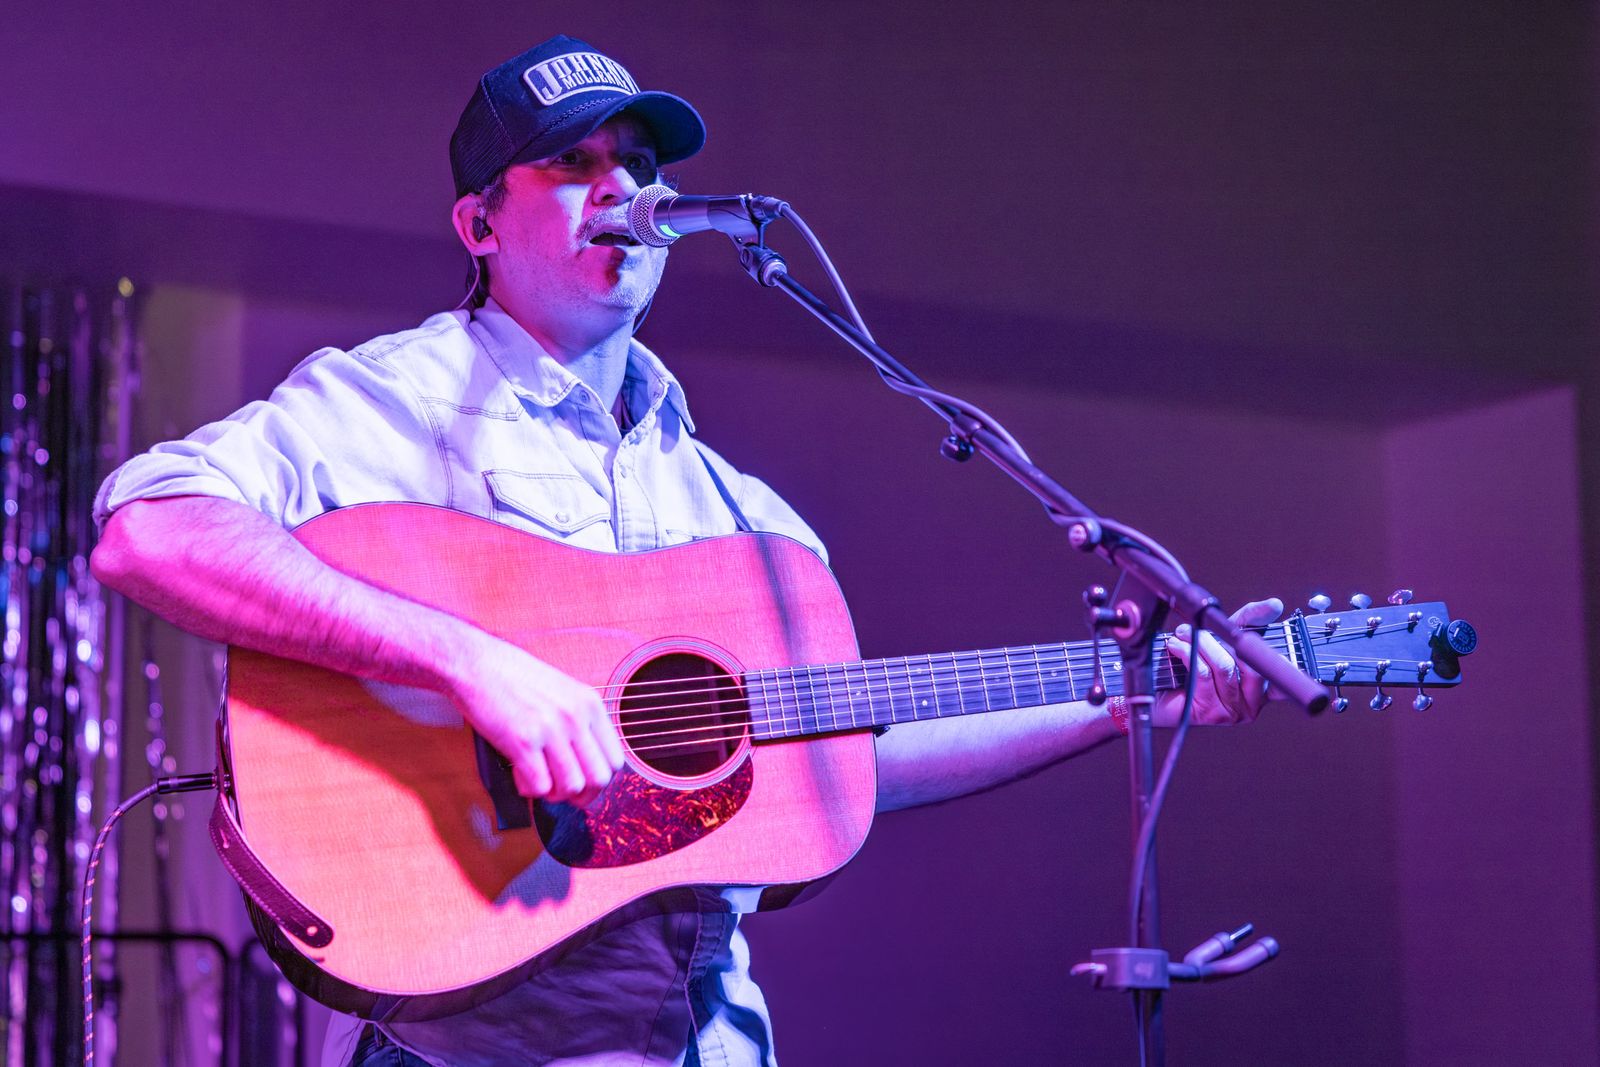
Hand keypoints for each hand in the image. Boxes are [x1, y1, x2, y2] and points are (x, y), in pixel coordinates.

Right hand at [450, 634, 625, 806]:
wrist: (476, 664)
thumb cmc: (513, 677)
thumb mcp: (562, 691)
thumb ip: (579, 721)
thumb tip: (587, 762)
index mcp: (590, 703)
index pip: (616, 760)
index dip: (600, 781)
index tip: (585, 784)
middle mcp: (576, 717)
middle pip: (599, 779)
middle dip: (582, 795)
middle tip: (563, 792)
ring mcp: (551, 729)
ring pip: (571, 787)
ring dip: (553, 793)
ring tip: (537, 778)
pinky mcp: (523, 741)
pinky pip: (539, 786)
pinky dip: (528, 788)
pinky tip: (519, 772)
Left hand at [1155, 598, 1284, 726]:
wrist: (1157, 692)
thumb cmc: (1195, 665)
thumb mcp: (1226, 638)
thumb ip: (1251, 620)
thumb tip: (1275, 604)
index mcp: (1263, 690)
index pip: (1281, 672)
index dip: (1281, 655)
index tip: (1276, 630)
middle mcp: (1252, 705)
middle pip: (1252, 666)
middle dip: (1223, 639)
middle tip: (1198, 628)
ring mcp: (1232, 713)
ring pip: (1224, 667)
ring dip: (1201, 643)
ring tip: (1183, 633)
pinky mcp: (1210, 714)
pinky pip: (1203, 673)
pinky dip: (1187, 653)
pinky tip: (1175, 646)